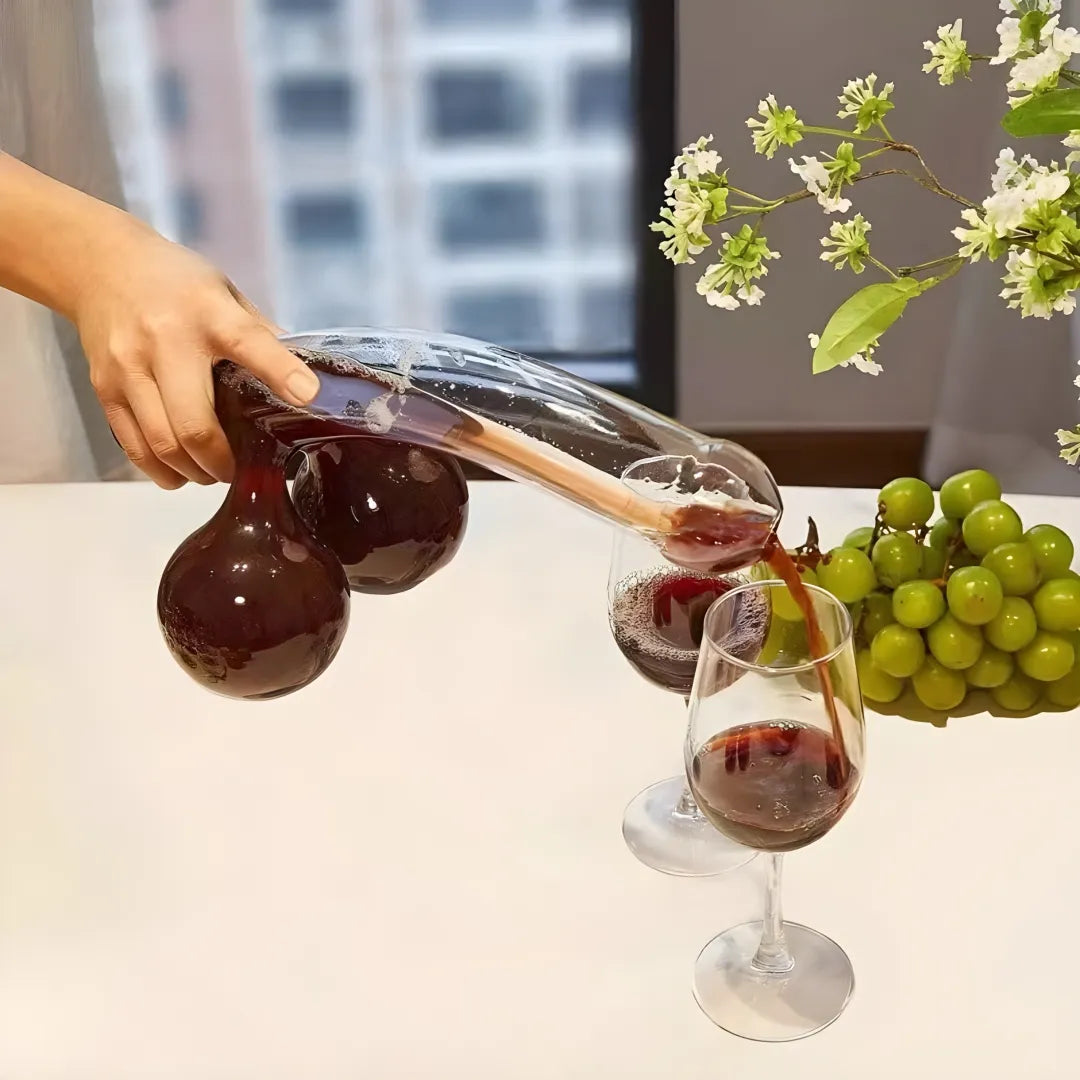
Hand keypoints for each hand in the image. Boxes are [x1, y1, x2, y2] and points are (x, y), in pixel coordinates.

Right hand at [73, 220, 319, 487]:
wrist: (100, 265)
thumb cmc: (178, 285)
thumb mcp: (227, 295)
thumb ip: (262, 338)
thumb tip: (306, 384)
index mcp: (209, 312)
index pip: (248, 342)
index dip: (280, 372)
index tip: (308, 396)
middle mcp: (165, 340)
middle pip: (194, 424)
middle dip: (223, 462)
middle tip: (239, 469)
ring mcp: (128, 367)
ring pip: (162, 444)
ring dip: (195, 472)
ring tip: (212, 472)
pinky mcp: (103, 388)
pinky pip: (134, 446)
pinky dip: (162, 470)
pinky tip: (181, 470)